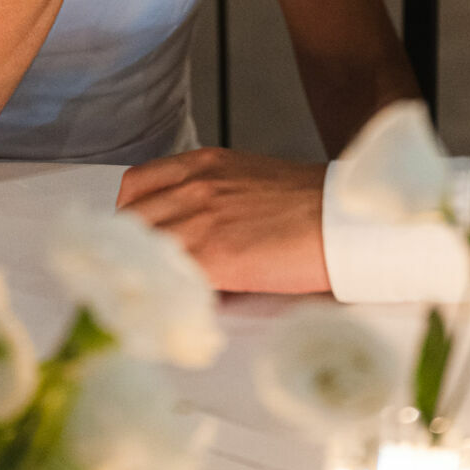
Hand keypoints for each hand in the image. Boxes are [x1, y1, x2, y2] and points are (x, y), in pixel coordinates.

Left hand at [116, 147, 330, 293]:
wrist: (340, 218)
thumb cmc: (308, 202)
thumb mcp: (248, 181)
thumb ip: (213, 199)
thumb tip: (196, 237)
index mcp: (202, 164)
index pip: (134, 187)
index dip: (128, 215)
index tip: (132, 238)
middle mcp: (193, 186)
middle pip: (130, 220)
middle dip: (129, 247)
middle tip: (138, 272)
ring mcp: (200, 220)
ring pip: (144, 249)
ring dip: (144, 272)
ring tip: (152, 293)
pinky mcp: (214, 256)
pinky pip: (170, 277)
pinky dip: (166, 292)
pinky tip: (173, 304)